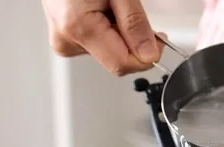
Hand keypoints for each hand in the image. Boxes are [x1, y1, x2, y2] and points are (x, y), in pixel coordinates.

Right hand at [42, 0, 162, 74]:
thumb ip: (134, 22)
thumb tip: (148, 53)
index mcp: (78, 27)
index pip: (121, 63)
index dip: (145, 55)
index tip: (159, 40)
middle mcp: (67, 41)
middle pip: (114, 59)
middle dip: (131, 40)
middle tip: (131, 10)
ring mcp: (64, 43)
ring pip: (107, 53)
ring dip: (118, 33)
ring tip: (108, 6)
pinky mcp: (65, 42)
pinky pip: (96, 45)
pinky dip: (106, 31)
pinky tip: (99, 12)